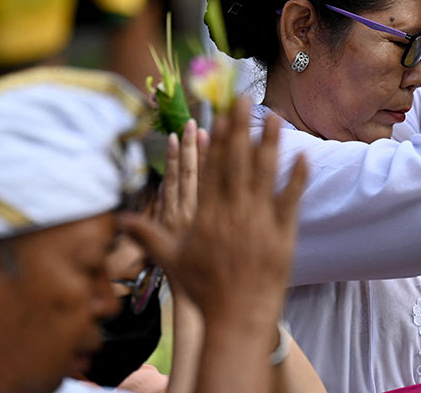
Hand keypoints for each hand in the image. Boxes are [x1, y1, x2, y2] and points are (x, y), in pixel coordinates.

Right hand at [122, 97, 307, 326]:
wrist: (237, 319)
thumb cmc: (203, 290)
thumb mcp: (172, 260)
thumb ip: (148, 234)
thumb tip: (118, 219)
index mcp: (207, 215)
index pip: (212, 169)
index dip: (217, 140)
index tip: (220, 116)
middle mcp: (233, 213)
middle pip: (238, 162)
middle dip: (241, 128)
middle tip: (245, 100)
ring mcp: (259, 223)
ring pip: (265, 175)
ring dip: (271, 144)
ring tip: (275, 117)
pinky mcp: (282, 236)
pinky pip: (290, 201)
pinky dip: (296, 178)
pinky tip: (301, 156)